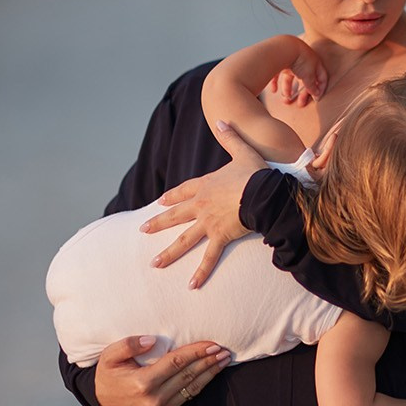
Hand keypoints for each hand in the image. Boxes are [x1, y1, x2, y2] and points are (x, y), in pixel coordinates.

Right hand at [94, 337, 231, 405]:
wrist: (104, 401)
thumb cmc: (108, 374)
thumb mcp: (109, 356)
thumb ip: (128, 345)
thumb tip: (152, 340)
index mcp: (143, 382)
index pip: (176, 363)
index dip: (196, 353)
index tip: (212, 344)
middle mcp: (155, 397)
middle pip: (189, 375)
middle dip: (209, 361)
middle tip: (225, 350)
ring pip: (193, 387)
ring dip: (211, 373)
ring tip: (224, 359)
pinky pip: (189, 395)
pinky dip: (203, 383)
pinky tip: (212, 372)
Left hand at [140, 122, 266, 284]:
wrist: (262, 192)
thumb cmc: (254, 173)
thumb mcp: (242, 151)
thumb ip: (231, 137)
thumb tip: (222, 120)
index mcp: (205, 186)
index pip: (183, 191)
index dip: (171, 197)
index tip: (159, 201)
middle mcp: (201, 205)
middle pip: (175, 215)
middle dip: (158, 223)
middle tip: (143, 230)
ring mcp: (208, 223)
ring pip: (184, 240)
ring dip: (169, 252)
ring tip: (154, 264)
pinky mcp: (220, 236)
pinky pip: (209, 257)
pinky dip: (201, 272)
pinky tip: (191, 285)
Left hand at [268, 46, 325, 107]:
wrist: (283, 47)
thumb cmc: (299, 60)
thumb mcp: (308, 75)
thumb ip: (312, 86)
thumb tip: (316, 94)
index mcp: (314, 63)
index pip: (322, 76)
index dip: (321, 88)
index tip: (317, 99)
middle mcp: (303, 61)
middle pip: (304, 80)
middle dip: (302, 93)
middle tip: (300, 105)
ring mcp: (290, 61)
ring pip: (290, 78)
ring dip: (288, 90)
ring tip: (285, 99)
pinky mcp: (278, 61)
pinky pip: (277, 74)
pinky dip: (276, 83)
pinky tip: (274, 91)